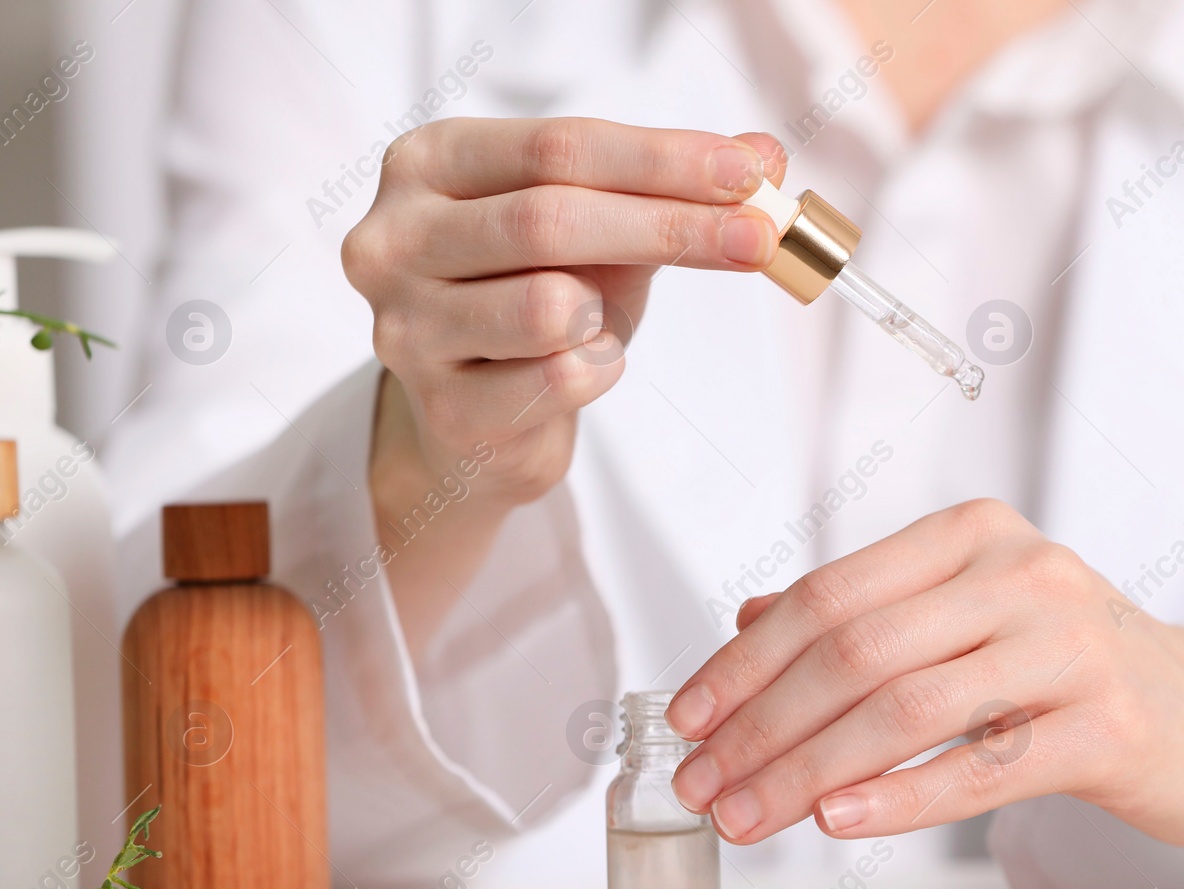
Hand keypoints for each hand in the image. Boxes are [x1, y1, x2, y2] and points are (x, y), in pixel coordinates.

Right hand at [341, 118, 783, 647]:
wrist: (477, 422)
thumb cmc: (538, 301)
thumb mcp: (603, 232)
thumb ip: (673, 188)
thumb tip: (764, 156)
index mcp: (431, 165)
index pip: (557, 147)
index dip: (661, 159)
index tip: (748, 173)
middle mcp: (396, 238)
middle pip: (549, 218)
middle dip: (669, 226)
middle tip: (757, 238)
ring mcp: (407, 327)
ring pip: (549, 306)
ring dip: (609, 314)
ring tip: (601, 319)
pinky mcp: (442, 408)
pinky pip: (559, 380)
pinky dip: (598, 369)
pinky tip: (580, 366)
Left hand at [667, 499, 1183, 849]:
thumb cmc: (1072, 667)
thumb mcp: (967, 619)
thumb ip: (866, 613)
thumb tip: (747, 621)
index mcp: (973, 535)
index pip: (830, 594)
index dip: (746, 660)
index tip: (688, 716)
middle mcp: (1023, 572)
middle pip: (855, 651)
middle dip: (760, 725)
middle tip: (701, 784)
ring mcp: (1072, 644)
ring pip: (905, 709)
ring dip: (807, 770)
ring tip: (747, 817)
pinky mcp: (1108, 724)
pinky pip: (980, 765)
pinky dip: (900, 797)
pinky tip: (837, 818)